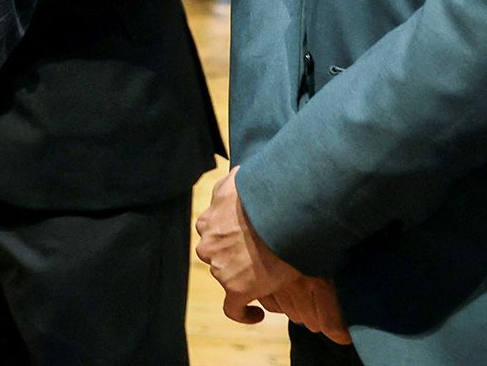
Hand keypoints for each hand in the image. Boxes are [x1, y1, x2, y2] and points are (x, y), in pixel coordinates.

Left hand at [195, 168, 347, 340]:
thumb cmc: (263, 197)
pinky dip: (244, 313)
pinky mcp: (236, 289)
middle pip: (216, 254)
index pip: (211, 230)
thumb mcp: (239, 181)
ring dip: (243, 276)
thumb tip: (236, 173)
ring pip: (227, 276)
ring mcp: (220, 268)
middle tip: (259, 254)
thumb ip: (231, 181)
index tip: (240, 238)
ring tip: (269, 274)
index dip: (226, 235)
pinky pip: (234, 308)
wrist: (278, 218)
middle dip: (232, 254)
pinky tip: (257, 313)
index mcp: (208, 221)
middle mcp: (208, 244)